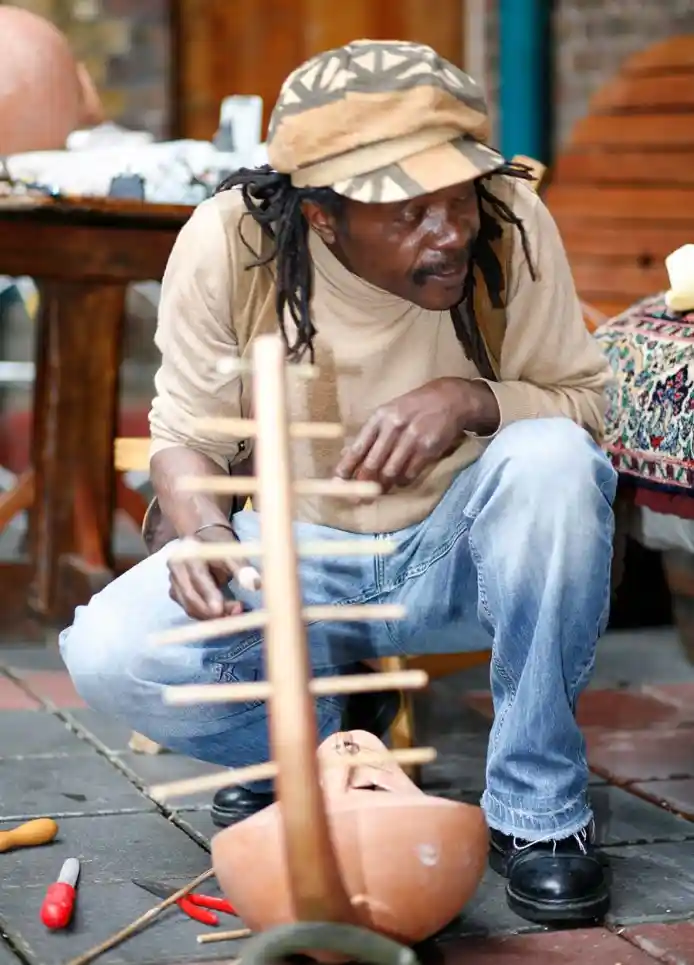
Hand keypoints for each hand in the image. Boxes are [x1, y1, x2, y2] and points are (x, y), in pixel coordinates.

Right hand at [168, 524, 259, 620]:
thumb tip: (256, 584)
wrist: (204, 539)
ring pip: (189, 607)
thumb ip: (243, 568)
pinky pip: (190, 610)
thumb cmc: (220, 546)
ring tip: (235, 612)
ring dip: (211, 616)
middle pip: (190, 596)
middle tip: (236, 613)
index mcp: (189, 552)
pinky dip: (206, 616)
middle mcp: (176, 568)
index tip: (220, 609)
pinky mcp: (175, 593)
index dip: (209, 594)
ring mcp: (173, 581)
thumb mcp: (233, 553)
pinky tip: (224, 614)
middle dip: (212, 611)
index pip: (198, 577)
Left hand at [334, 378, 499, 492]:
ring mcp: (412, 438)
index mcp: (379, 417)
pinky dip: (403, 481)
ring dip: (384, 485)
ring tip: (380, 491)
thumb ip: (370, 435)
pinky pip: (410, 473)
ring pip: (391, 472)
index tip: (337, 483)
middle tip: (358, 499)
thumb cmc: (413, 408)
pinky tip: (401, 480)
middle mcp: (393, 427)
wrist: (449, 398)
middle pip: (373, 463)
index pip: (358, 447)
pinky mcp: (428, 448)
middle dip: (363, 484)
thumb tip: (347, 455)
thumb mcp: (388, 413)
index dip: (346, 468)